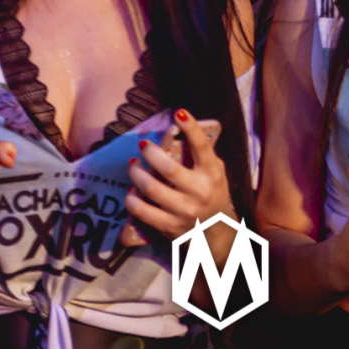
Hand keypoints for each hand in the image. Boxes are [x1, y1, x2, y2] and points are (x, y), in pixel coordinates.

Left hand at [123, 112, 233, 239]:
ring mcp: (184, 211)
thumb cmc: (211, 194)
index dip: (191, 129)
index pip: (203, 148)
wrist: (216, 235)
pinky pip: (141, 209)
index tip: (179, 113)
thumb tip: (182, 121)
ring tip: (134, 164)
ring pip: (150, 188)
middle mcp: (199, 192)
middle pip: (168, 168)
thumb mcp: (214, 173)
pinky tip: (132, 190)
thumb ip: (202, 153)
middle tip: (143, 145)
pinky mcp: (169, 226)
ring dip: (136, 172)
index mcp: (212, 174)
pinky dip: (132, 198)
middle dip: (150, 152)